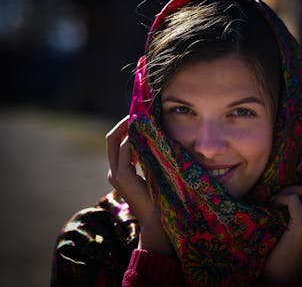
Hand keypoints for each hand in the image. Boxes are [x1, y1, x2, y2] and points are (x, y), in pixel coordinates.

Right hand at [106, 116, 173, 254]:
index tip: (139, 117)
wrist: (157, 220)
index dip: (124, 128)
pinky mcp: (122, 176)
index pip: (116, 143)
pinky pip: (124, 150)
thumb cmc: (160, 198)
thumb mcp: (153, 173)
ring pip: (114, 141)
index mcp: (120, 171)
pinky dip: (132, 138)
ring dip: (127, 127)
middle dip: (123, 123)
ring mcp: (115, 174)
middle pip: (110, 139)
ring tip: (141, 117)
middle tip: (137, 112)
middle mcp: (114, 171)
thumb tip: (156, 139)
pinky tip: (144, 131)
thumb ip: (150, 159)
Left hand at [262, 166, 301, 282]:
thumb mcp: (298, 230)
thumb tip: (293, 183)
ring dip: (288, 190)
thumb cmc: (282, 252)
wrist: (279, 278)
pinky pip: (293, 199)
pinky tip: (272, 207)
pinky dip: (281, 198)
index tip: (301, 169)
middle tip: (294, 169)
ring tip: (275, 201)